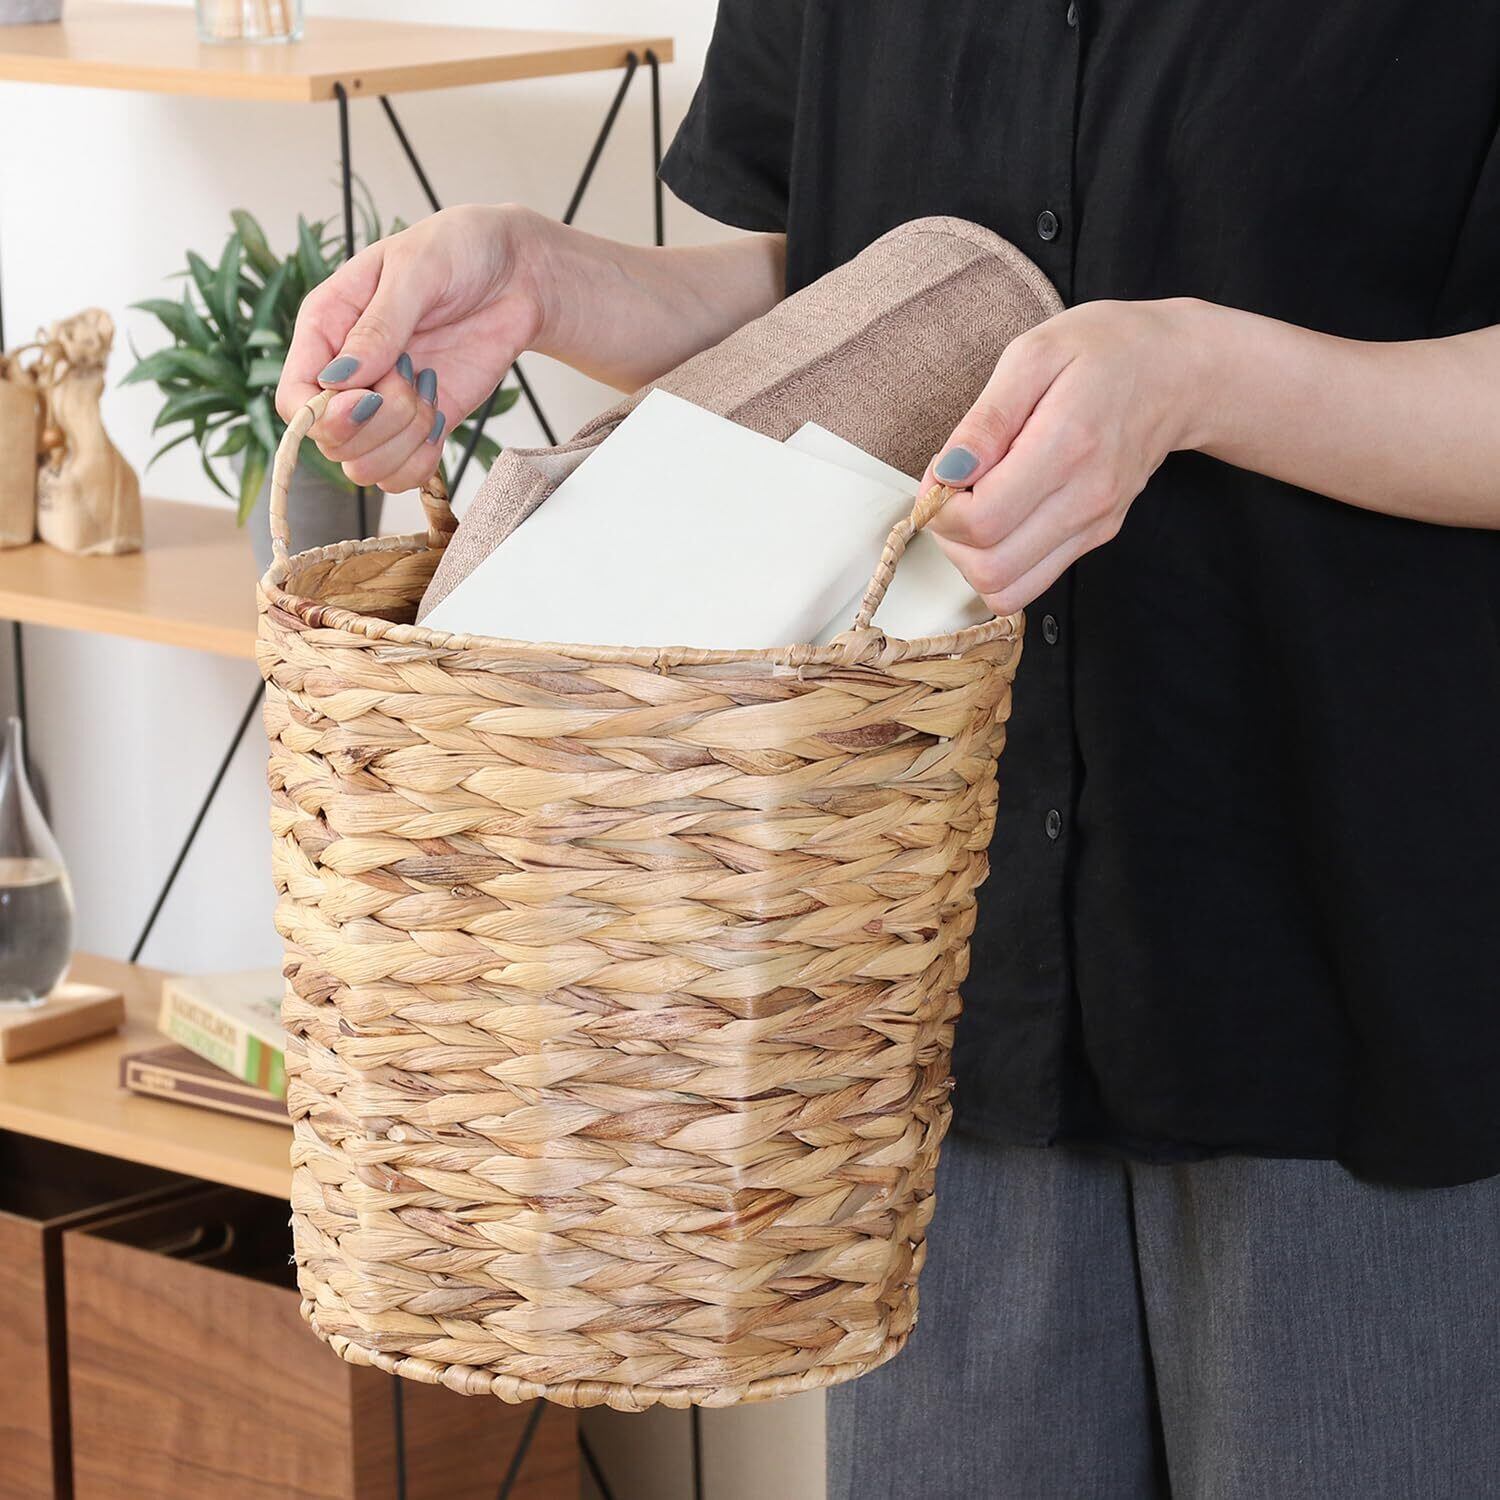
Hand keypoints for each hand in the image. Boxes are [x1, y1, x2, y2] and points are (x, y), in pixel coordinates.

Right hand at [276, 203, 548, 491]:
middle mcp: (348, 375)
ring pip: (364, 467)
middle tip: (413, 374)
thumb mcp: (416, 270)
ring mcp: (385, 405)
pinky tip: (440, 418)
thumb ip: (379, 325)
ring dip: (403, 441)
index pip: (294, 398)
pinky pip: (403, 475)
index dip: (324, 415)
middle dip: (377, 423)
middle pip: (330, 442)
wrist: (518, 272)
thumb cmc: (460, 250)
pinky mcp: (422, 425)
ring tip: (429, 389)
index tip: (368, 398)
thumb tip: (340, 380)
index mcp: (327, 328)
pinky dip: (422, 461)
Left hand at [923, 298, 1208, 613]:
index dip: (940, 506)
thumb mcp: (1033, 356)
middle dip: (950, 538)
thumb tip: (949, 471)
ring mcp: (1095, 525)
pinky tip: (1001, 516)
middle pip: (989, 568)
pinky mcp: (1096, 536)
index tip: (942, 472)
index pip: (980, 521)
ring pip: (1007, 589)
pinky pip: (1030, 582)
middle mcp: (1085, 498)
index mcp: (1066, 445)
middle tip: (952, 494)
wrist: (1178, 372)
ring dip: (971, 558)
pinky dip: (999, 562)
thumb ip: (986, 419)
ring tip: (974, 507)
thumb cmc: (1103, 351)